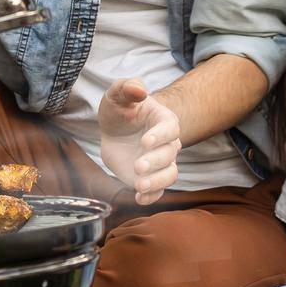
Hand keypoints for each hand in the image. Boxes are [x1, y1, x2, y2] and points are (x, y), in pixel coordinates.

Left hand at [98, 78, 181, 205]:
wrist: (115, 130)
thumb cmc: (121, 110)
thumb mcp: (118, 94)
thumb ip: (128, 87)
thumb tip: (139, 90)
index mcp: (164, 121)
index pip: (170, 129)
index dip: (160, 136)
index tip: (145, 141)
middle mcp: (166, 143)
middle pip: (170, 154)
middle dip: (155, 161)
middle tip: (137, 166)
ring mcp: (159, 163)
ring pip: (169, 175)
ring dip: (157, 182)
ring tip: (140, 186)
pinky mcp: (150, 178)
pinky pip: (157, 190)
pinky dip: (151, 197)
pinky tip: (139, 198)